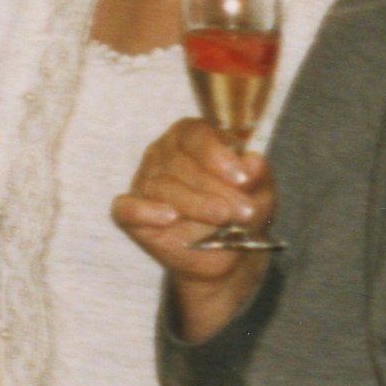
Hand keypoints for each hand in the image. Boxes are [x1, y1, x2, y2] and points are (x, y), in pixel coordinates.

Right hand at [110, 118, 274, 339]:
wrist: (225, 252)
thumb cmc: (239, 210)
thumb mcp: (258, 192)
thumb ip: (257, 177)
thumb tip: (252, 163)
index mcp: (191, 137)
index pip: (194, 134)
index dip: (216, 154)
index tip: (242, 178)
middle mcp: (162, 153)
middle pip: (179, 162)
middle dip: (215, 188)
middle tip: (243, 211)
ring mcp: (144, 182)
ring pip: (162, 187)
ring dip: (196, 204)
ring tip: (222, 218)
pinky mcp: (130, 214)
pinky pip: (127, 208)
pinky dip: (144, 212)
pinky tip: (169, 217)